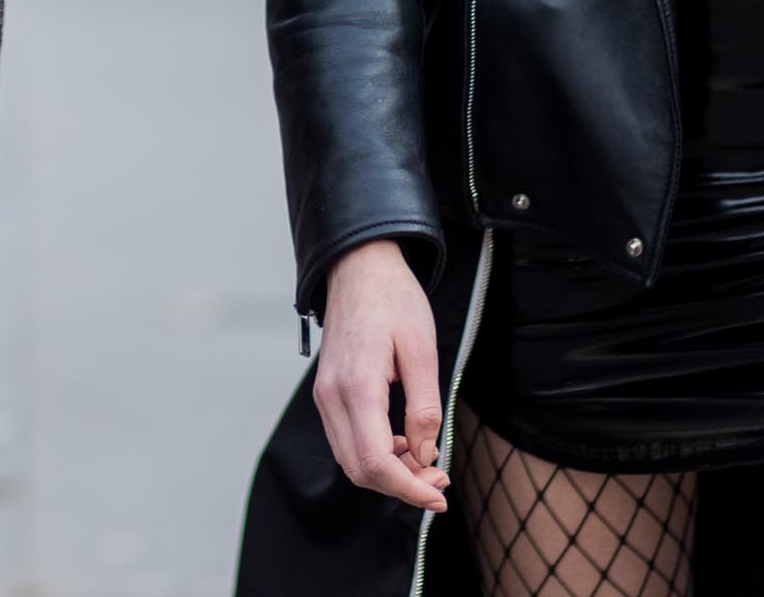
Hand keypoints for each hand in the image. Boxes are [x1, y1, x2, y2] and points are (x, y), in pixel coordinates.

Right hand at [313, 239, 449, 511]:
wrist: (359, 266)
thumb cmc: (394, 299)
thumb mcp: (423, 349)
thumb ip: (424, 407)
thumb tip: (426, 455)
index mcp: (357, 387)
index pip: (375, 462)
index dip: (408, 489)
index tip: (439, 496)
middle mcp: (332, 397)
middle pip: (359, 470)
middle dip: (401, 485)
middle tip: (439, 480)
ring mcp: (324, 395)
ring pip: (350, 459)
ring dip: (388, 472)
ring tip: (426, 462)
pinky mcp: (327, 392)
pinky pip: (346, 439)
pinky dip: (375, 453)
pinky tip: (403, 442)